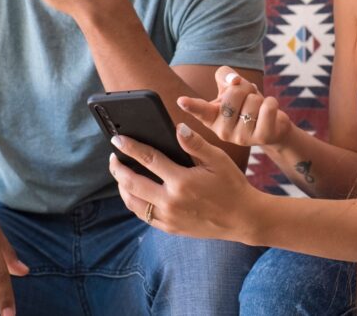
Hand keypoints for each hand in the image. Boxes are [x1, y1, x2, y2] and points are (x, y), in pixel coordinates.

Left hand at [108, 123, 261, 242]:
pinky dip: (134, 202)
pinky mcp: (170, 228)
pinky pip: (144, 215)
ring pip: (133, 203)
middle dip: (118, 168)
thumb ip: (195, 144)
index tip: (117, 139)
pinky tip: (135, 192)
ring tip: (121, 174)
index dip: (130, 147)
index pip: (148, 159)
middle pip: (132, 183)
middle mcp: (171, 202)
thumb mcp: (218, 160)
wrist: (243, 218)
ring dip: (122, 187)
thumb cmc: (232, 185)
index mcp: (182, 182)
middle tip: (113, 158)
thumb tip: (177, 128)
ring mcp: (169, 218)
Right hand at [177, 66, 292, 147]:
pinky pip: (267, 108)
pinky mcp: (261, 137)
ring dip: (259, 98)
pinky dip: (271, 102)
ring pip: (252, 100)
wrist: (271, 127)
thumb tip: (233, 80)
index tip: (181, 101)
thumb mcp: (231, 88)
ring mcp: (241, 137)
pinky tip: (268, 111)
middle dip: (245, 89)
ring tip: (258, 109)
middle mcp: (222, 130)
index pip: (199, 109)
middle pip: (234, 93)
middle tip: (247, 99)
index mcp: (211, 117)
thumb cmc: (246, 105)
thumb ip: (225, 76)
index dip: (190, 105)